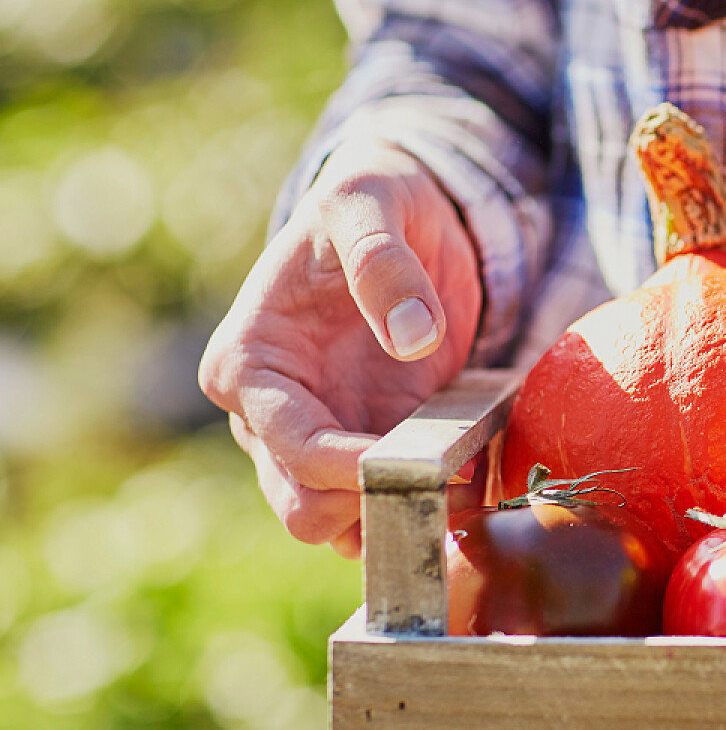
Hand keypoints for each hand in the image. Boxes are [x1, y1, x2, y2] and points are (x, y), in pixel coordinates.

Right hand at [199, 138, 481, 556]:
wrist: (400, 217)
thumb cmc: (370, 203)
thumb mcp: (372, 204)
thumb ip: (382, 263)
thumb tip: (411, 337)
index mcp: (247, 363)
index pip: (290, 448)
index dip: (352, 469)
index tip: (422, 461)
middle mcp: (267, 418)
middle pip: (303, 510)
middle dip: (374, 507)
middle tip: (450, 476)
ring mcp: (315, 441)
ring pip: (342, 526)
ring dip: (402, 517)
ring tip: (468, 478)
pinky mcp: (365, 451)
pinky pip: (385, 508)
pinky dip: (425, 507)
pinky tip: (472, 478)